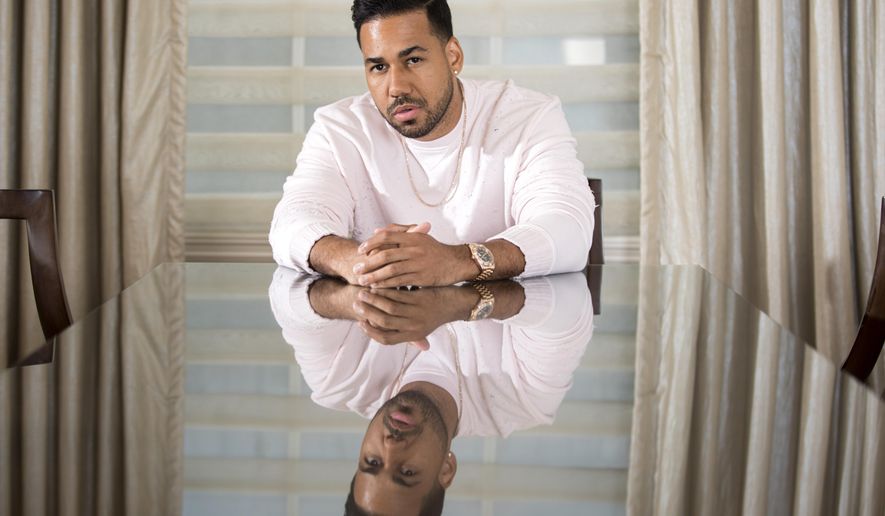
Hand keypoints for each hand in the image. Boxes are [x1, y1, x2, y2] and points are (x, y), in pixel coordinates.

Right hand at [351, 287, 477, 348]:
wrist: (457, 303)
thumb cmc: (437, 315)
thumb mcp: (425, 328)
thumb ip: (410, 336)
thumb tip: (384, 340)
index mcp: (412, 335)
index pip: (384, 338)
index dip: (370, 332)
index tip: (360, 322)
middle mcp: (414, 327)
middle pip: (382, 322)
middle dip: (367, 312)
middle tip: (356, 304)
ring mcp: (417, 313)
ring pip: (388, 307)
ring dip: (372, 300)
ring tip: (362, 292)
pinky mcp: (419, 299)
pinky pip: (397, 294)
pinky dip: (384, 290)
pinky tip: (377, 284)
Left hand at [352, 223, 475, 287]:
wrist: (456, 262)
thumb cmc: (435, 250)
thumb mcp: (419, 237)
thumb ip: (397, 232)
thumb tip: (375, 231)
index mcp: (412, 237)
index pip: (386, 236)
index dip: (370, 243)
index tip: (360, 251)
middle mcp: (414, 249)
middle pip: (385, 255)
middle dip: (368, 263)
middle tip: (356, 270)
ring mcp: (418, 263)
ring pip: (390, 270)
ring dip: (374, 277)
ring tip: (362, 281)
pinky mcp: (422, 277)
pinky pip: (400, 281)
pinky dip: (386, 285)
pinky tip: (376, 288)